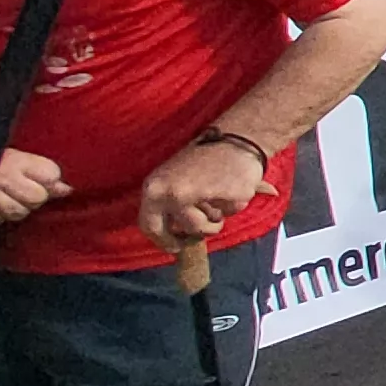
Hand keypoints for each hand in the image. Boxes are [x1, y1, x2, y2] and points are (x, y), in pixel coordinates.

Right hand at [0, 142, 69, 222]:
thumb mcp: (11, 156)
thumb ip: (39, 172)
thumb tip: (66, 189)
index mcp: (16, 159)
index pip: (51, 174)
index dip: (49, 179)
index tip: (41, 178)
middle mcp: (6, 177)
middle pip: (38, 197)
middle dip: (33, 197)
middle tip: (19, 190)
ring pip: (20, 212)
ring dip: (15, 208)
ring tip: (3, 197)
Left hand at [137, 139, 266, 248]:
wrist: (236, 137)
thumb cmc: (204, 156)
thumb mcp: (175, 177)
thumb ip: (169, 203)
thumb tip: (173, 236)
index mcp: (155, 188)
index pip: (149, 226)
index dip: (163, 240)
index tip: (175, 247)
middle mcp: (173, 194)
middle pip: (185, 229)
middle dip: (198, 231)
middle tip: (206, 228)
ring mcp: (200, 196)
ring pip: (208, 225)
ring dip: (217, 218)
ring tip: (220, 195)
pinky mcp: (226, 197)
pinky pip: (231, 212)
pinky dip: (234, 204)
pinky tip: (234, 185)